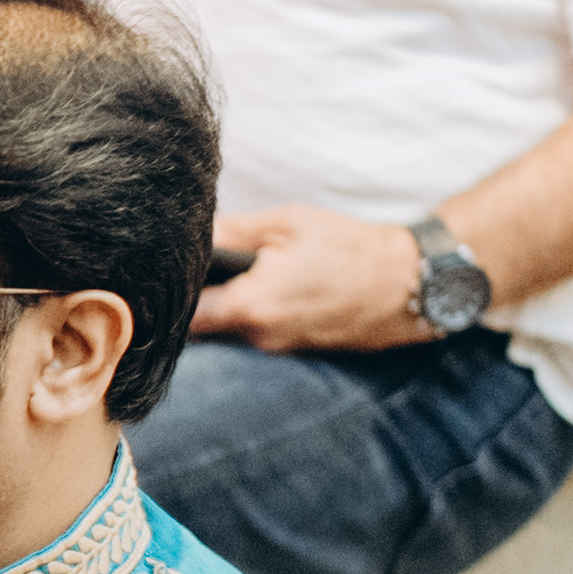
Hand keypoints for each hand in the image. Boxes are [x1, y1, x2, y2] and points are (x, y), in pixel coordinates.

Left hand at [190, 206, 430, 352]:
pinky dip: (257, 310)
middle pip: (204, 324)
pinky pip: (259, 331)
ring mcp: (278, 349)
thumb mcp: (286, 223)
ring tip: (246, 270)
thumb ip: (232, 231)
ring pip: (231, 328)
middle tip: (203, 264)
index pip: (184, 316)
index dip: (168, 296)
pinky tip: (272, 286)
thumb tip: (189, 235)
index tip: (163, 276)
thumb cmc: (350, 249)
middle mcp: (260, 337)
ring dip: (230, 302)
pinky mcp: (294, 350)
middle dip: (200, 296)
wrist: (408, 284)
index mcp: (252, 306)